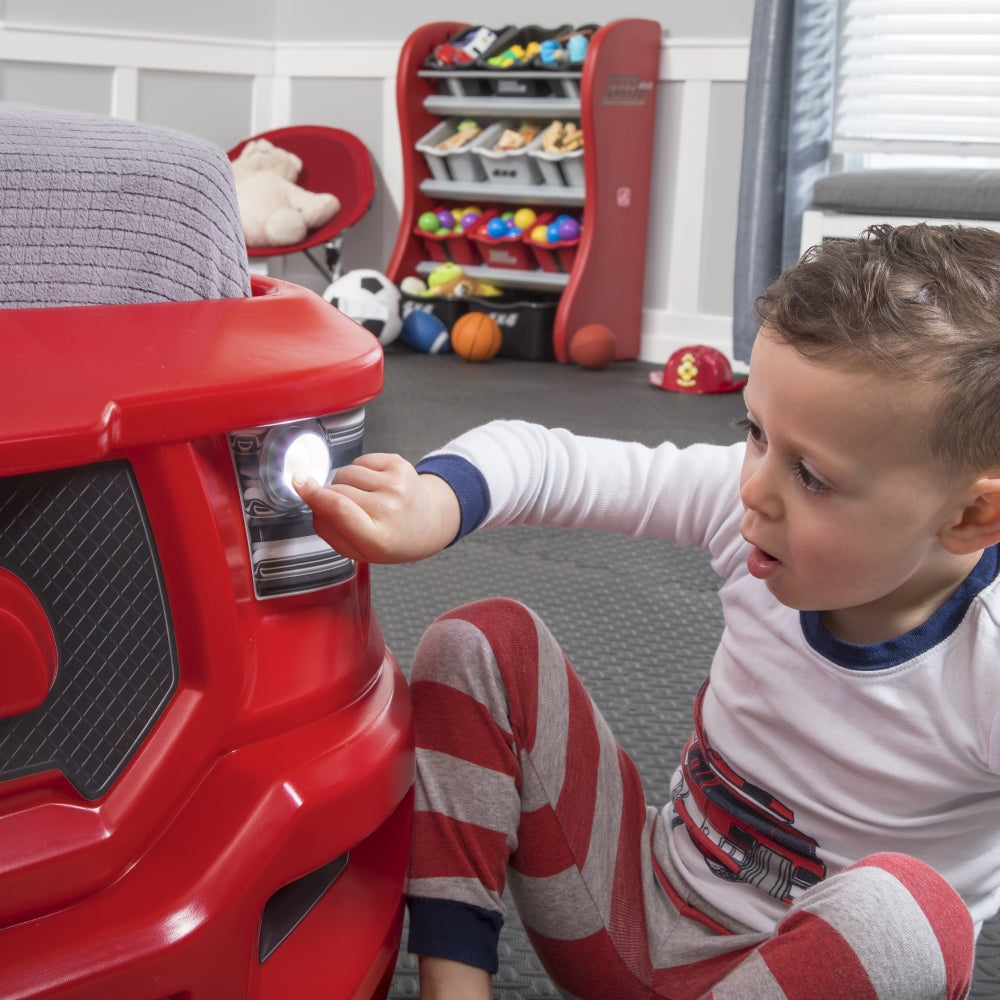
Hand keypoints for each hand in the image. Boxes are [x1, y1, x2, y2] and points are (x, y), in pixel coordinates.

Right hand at [293, 452, 460, 563]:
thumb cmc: (389, 540)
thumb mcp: (357, 550)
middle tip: (349, 510)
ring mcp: (397, 483)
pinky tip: (374, 486)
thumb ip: (327, 528)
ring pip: (346, 472)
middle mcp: (390, 508)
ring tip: (363, 499)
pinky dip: (359, 472)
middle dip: (330, 496)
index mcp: (378, 538)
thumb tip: (306, 492)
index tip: (298, 483)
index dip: (315, 494)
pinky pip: (360, 461)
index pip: (340, 509)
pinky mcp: (399, 464)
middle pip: (337, 490)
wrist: (427, 523)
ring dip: (344, 483)